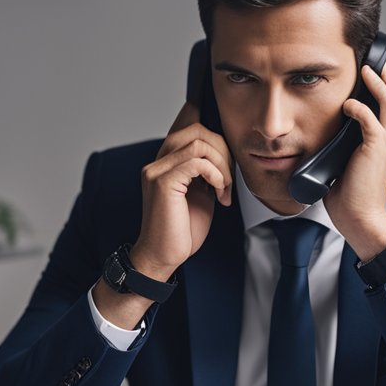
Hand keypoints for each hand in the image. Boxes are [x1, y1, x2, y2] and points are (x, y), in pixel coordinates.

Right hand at [129, 102, 233, 280]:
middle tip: (228, 180)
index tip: (228, 164)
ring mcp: (157, 170)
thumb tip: (225, 153)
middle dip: (223, 151)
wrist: (164, 256)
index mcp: (166, 162)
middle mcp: (158, 162)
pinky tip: (218, 194)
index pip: (191, 129)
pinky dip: (216, 175)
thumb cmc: (182, 230)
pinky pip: (198, 162)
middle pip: (197, 130)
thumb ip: (207, 171)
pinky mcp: (162, 182)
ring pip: (199, 143)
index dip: (216, 138)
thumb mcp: (201, 194)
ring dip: (222, 166)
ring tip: (224, 190)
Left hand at [323, 62, 385, 260]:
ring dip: (378, 85)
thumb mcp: (351, 162)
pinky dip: (360, 108)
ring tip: (366, 70)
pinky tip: (347, 104)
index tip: (377, 75)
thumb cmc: (351, 195)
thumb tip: (332, 129)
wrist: (359, 217)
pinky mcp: (378, 149)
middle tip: (377, 63)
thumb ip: (349, 144)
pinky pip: (370, 119)